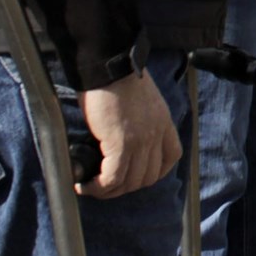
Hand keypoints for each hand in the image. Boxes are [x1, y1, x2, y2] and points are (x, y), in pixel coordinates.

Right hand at [78, 72, 179, 197]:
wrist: (108, 65)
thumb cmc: (116, 78)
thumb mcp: (139, 102)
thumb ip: (137, 121)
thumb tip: (118, 139)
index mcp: (164, 122)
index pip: (171, 157)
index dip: (152, 173)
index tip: (133, 176)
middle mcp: (157, 133)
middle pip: (148, 176)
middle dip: (126, 186)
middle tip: (104, 185)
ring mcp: (141, 140)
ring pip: (130, 182)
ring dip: (109, 190)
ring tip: (91, 187)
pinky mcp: (121, 144)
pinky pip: (112, 178)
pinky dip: (98, 187)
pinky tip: (84, 185)